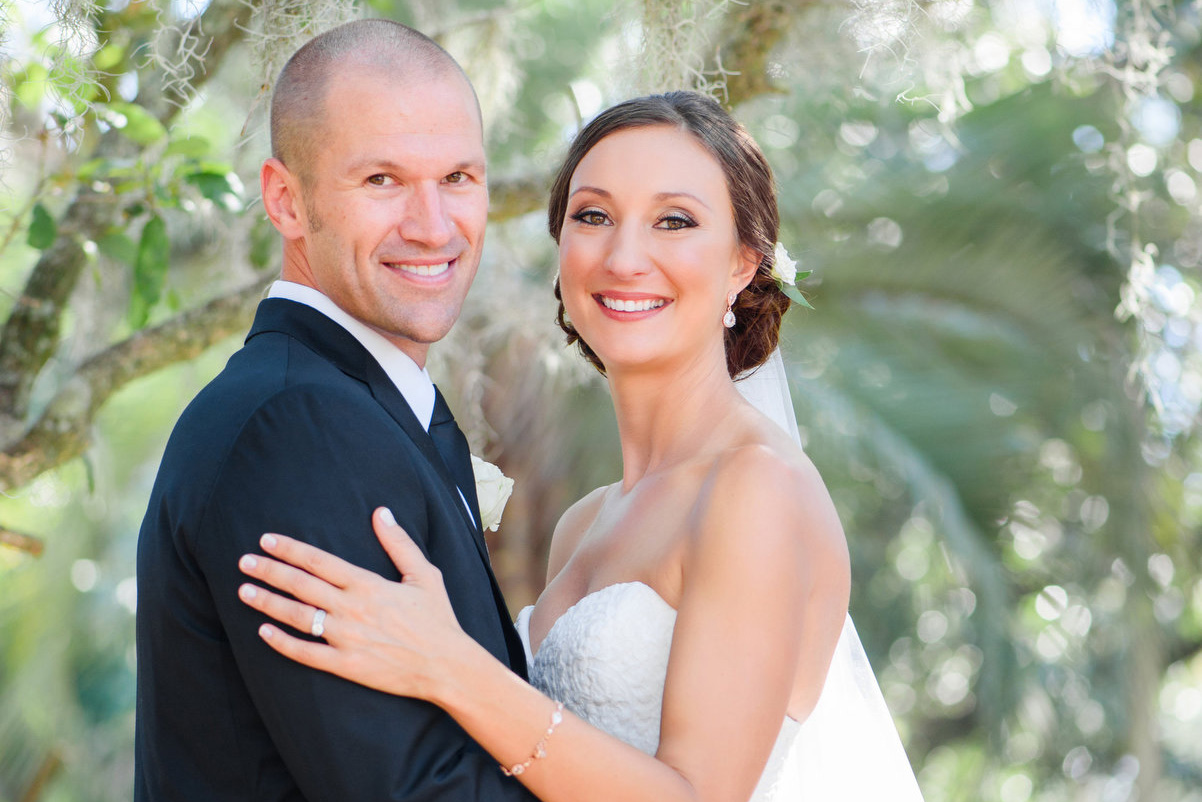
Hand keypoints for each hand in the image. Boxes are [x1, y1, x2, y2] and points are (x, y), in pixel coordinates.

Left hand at [237, 507, 468, 701]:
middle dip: (269, 572)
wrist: (447, 665)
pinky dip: (283, 643)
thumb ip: (399, 543)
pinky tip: (263, 632)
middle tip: (243, 562)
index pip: (320, 562)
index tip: (267, 540)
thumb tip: (380, 512)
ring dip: (268, 603)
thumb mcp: (424, 575)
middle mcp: (353, 609)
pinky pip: (307, 654)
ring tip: (244, 592)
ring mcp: (347, 639)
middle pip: (302, 586)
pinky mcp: (346, 666)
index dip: (290, 549)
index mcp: (369, 585)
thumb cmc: (437, 618)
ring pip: (299, 617)